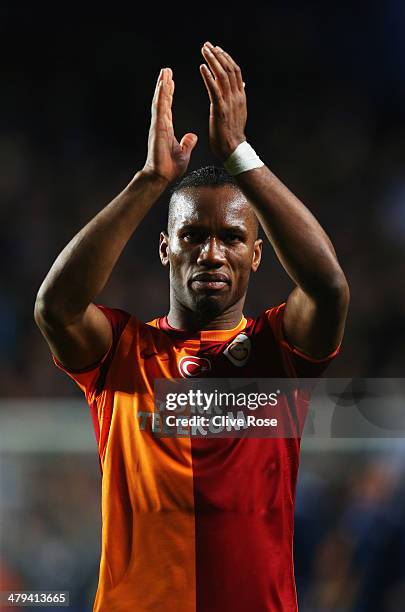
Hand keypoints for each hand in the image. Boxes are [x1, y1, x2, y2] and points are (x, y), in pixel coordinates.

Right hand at [142, 68, 197, 183]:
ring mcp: (158, 125)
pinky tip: (163, 84)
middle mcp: (160, 124)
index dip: (169, 93)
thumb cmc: (169, 168)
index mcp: (166, 128)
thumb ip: (187, 143)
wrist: (161, 176)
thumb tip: (192, 137)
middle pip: (163, 100)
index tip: (171, 81)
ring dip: (162, 85)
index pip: (168, 106)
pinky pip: (160, 108)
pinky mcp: (157, 127)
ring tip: (164, 71)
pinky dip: (161, 95)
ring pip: (160, 101)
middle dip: (165, 85)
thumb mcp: (183, 153)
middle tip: (166, 70)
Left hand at [200, 42, 246, 161]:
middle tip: (207, 45)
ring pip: (222, 75)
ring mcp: (229, 102)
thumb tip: (243, 84)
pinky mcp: (220, 109)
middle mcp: (237, 96)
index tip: (217, 49)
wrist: (234, 149)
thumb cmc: (233, 134)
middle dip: (217, 55)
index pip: (235, 71)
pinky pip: (214, 89)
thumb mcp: (239, 111)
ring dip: (212, 61)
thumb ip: (239, 96)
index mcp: (241, 96)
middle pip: (229, 69)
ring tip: (204, 51)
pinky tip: (202, 67)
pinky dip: (208, 77)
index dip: (226, 58)